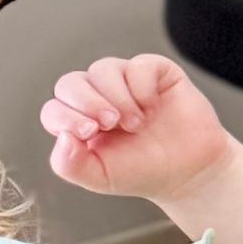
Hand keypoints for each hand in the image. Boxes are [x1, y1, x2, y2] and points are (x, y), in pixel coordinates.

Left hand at [40, 54, 235, 202]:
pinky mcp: (154, 71)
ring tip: (135, 124)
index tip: (90, 134)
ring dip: (117, 97)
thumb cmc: (142, 172)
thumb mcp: (100, 178)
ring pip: (103, 69)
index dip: (65, 116)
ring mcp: (125, 82)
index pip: (55, 109)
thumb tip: (61, 136)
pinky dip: (141, 87)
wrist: (188, 170)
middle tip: (110, 124)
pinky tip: (152, 108)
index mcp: (79, 122)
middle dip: (87, 102)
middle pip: (71, 83)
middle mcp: (98, 98)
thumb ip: (70, 165)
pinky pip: (138, 65)